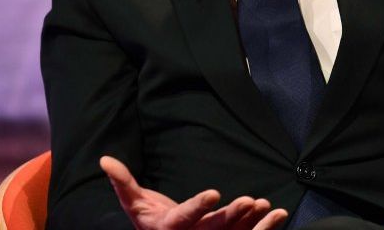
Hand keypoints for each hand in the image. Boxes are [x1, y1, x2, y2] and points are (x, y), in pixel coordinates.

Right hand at [100, 156, 288, 229]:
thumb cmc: (148, 218)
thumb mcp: (133, 202)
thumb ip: (123, 182)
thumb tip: (105, 160)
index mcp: (168, 229)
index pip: (184, 219)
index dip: (198, 207)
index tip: (215, 193)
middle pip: (213, 229)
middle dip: (232, 216)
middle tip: (250, 201)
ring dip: (254, 223)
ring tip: (268, 206)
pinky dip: (264, 226)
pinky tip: (279, 214)